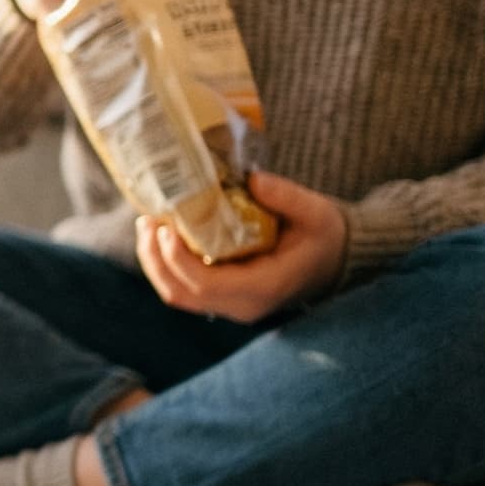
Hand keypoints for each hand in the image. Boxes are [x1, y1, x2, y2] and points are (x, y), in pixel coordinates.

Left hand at [135, 171, 347, 323]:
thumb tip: (253, 180)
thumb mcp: (316, 212)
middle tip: (148, 219)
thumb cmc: (326, 236)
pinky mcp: (224, 297)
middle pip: (180, 292)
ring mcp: (230, 305)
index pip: (204, 284)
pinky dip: (168, 264)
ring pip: (177, 294)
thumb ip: (286, 196)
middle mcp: (241, 305)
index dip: (176, 259)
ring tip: (148, 224)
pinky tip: (163, 235)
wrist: (336, 259)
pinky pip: (185, 288)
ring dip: (155, 262)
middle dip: (155, 257)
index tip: (164, 227)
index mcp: (262, 288)